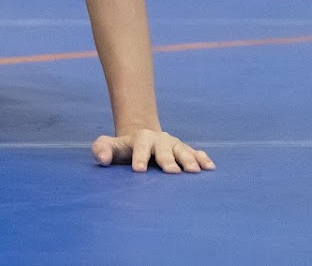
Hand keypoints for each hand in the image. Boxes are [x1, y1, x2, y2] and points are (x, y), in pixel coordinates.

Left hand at [93, 129, 213, 173]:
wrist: (142, 139)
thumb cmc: (123, 149)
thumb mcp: (109, 146)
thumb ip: (101, 149)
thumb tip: (102, 159)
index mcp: (140, 138)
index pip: (140, 146)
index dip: (139, 157)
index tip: (138, 170)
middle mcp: (159, 139)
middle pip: (163, 148)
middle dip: (167, 159)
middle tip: (172, 172)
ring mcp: (173, 144)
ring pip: (182, 150)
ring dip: (188, 160)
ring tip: (193, 172)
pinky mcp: (184, 151)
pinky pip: (195, 153)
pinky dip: (202, 159)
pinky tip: (209, 168)